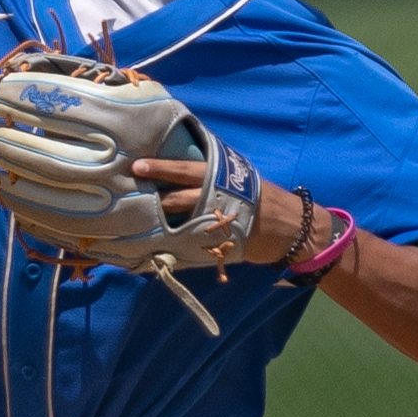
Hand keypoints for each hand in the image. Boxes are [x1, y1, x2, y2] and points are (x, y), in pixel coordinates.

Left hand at [130, 159, 323, 265]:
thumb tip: (181, 167)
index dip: (161, 168)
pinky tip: (150, 250)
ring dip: (157, 221)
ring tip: (136, 220)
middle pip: (177, 198)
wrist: (289, 228)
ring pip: (178, 222)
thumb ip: (211, 173)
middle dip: (153, 198)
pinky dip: (169, 248)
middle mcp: (214, 200)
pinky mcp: (214, 246)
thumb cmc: (261, 197)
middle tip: (129, 194)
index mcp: (220, 179)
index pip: (185, 170)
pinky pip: (186, 247)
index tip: (138, 166)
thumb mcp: (238, 176)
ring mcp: (213, 225)